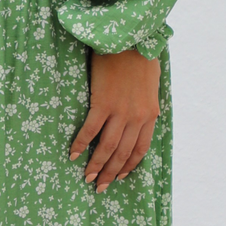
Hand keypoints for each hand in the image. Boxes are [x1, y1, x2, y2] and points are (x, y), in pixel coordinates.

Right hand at [69, 48, 160, 191]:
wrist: (131, 40)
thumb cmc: (140, 58)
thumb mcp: (152, 85)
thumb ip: (147, 105)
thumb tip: (145, 116)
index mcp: (150, 115)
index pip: (140, 149)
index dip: (129, 166)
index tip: (119, 177)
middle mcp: (137, 118)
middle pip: (122, 153)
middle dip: (110, 173)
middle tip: (99, 186)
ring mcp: (120, 112)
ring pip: (107, 147)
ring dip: (96, 165)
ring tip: (87, 176)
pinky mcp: (103, 103)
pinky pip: (90, 130)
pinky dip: (80, 144)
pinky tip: (73, 154)